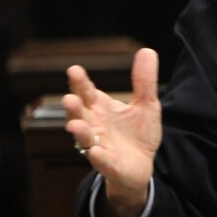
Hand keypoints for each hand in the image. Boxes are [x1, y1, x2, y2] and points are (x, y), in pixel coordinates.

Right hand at [63, 48, 161, 216]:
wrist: (141, 165)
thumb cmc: (138, 133)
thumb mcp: (147, 104)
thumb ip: (144, 81)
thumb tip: (147, 51)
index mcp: (101, 108)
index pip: (88, 93)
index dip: (80, 83)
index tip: (74, 70)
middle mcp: (94, 126)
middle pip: (80, 114)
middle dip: (73, 107)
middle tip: (69, 98)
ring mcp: (99, 145)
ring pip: (85, 139)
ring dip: (80, 132)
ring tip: (76, 124)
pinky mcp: (109, 164)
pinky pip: (101, 160)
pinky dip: (98, 156)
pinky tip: (96, 151)